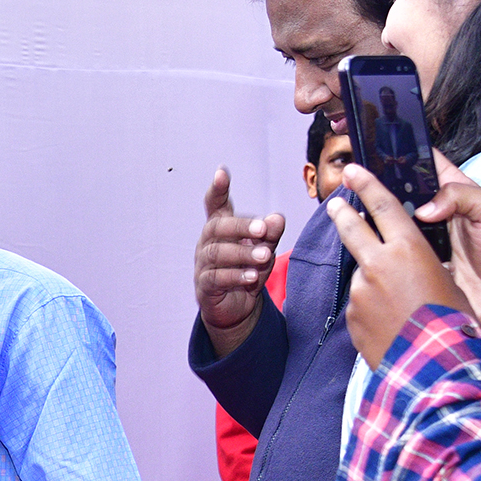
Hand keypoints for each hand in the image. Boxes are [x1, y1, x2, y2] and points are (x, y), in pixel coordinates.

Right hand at [195, 167, 284, 354]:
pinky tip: (252, 277)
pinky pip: (215, 278)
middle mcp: (208, 243)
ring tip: (264, 257)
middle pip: (217, 227)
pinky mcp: (204, 286)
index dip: (218, 189)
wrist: (237, 308)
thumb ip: (270, 234)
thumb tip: (277, 218)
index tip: (221, 172)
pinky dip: (235, 276)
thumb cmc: (248, 270)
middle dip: (240, 227)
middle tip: (263, 230)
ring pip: (217, 254)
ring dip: (242, 254)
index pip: (215, 204)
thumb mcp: (264, 249)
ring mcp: (203, 264)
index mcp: (221, 228)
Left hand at [326, 167, 463, 364]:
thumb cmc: (451, 322)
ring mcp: (361, 291)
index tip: (352, 171)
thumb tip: (410, 267)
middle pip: (353, 229)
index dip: (367, 184)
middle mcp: (378, 264)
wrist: (434, 366)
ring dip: (375, 285)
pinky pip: (362, 306)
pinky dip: (373, 311)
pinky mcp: (352, 315)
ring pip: (364, 277)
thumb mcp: (447, 282)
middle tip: (335, 204)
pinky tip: (392, 325)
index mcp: (408, 249)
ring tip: (400, 308)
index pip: (382, 206)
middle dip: (343, 213)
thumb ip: (422, 266)